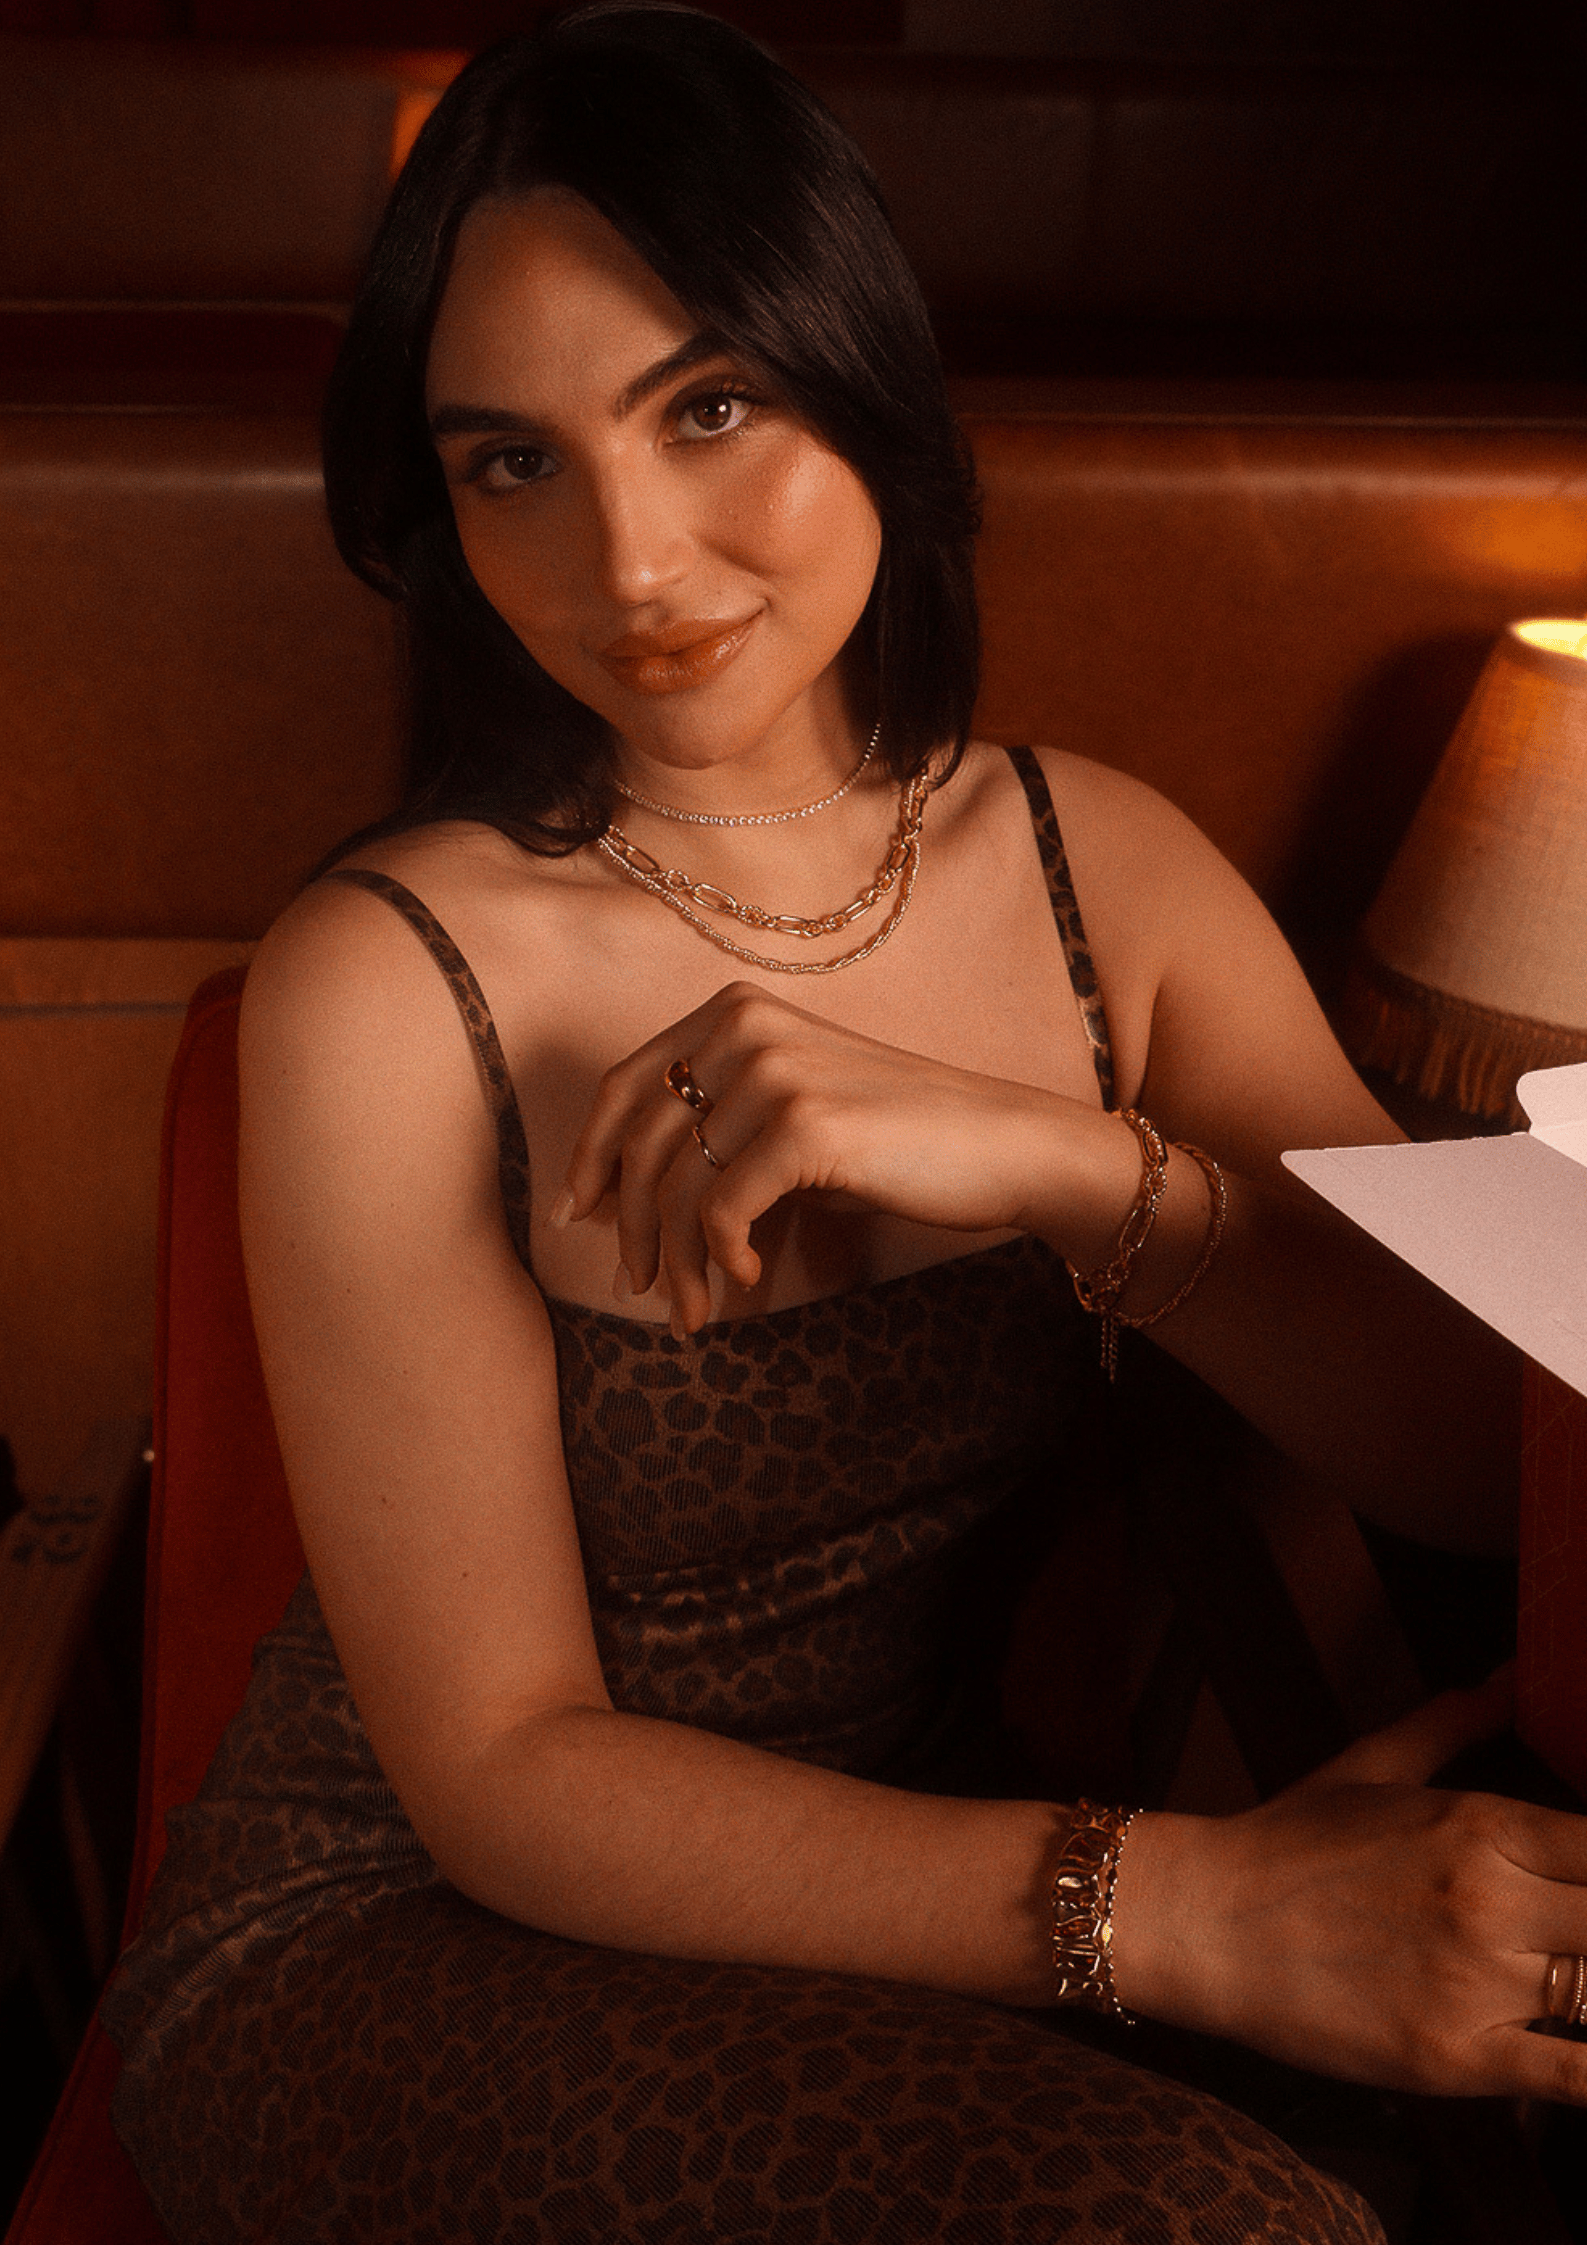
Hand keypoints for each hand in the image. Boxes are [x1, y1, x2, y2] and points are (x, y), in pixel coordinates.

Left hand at [555, 980, 1113, 1331]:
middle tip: (635, 1285)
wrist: (1002, 1145)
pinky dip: (723, 1256)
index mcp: (736, 1012)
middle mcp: (748, 1028)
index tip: (576, 1216)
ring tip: (691, 1310)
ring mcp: (777, 1072)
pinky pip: (725, 1208)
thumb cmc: (897, 1141)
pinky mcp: (806, 1126)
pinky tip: (746, 1280)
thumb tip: (627, 1204)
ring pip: (680, 1184)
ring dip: (677, 1262)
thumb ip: (719, 1133)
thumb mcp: (793, 1116)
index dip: (591, 1156)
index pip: (628, 1084)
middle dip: (632, 1227)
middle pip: (644, 1141)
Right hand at [1116, 1669, 1586, 2100]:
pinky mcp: (1456, 2059)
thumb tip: (1509, 1677)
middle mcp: (1491, 1899)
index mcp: (1480, 1823)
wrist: (1204, 1922)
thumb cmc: (1286, 1841)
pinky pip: (1574, 2075)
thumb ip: (1453, 1721)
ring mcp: (1476, 1983)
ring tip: (1568, 1972)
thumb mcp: (1371, 1765)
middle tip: (1577, 1928)